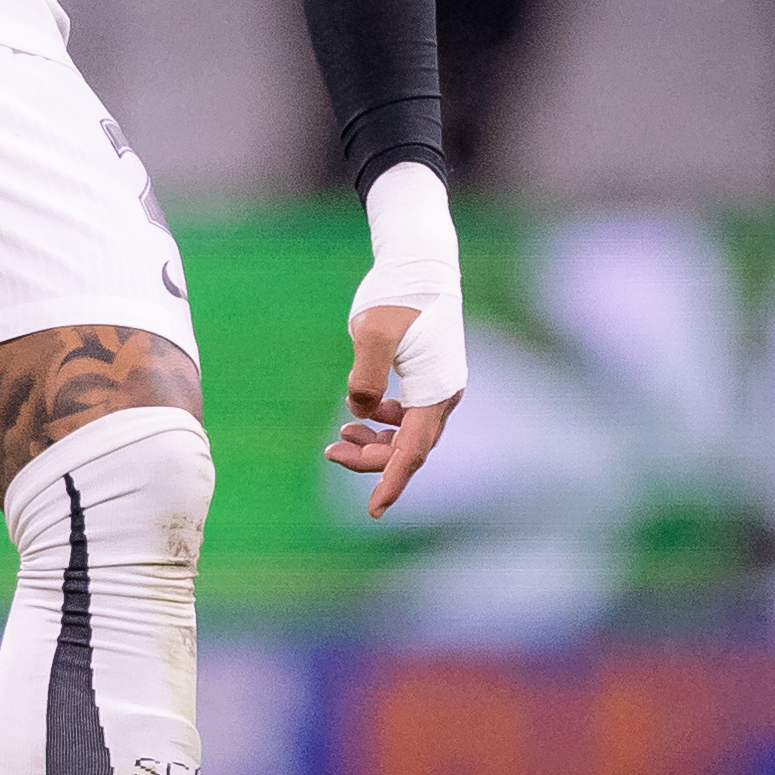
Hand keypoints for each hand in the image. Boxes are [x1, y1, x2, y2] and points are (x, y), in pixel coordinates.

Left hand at [325, 305, 459, 518]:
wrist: (421, 263)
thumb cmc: (398, 295)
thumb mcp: (372, 333)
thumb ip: (364, 380)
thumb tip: (360, 412)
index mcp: (435, 389)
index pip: (413, 452)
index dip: (391, 482)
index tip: (373, 510)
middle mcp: (444, 394)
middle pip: (409, 448)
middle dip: (370, 459)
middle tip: (330, 452)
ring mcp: (439, 386)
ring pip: (408, 435)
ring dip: (375, 443)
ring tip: (338, 438)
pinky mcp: (430, 376)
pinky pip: (409, 416)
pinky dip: (383, 423)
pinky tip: (359, 414)